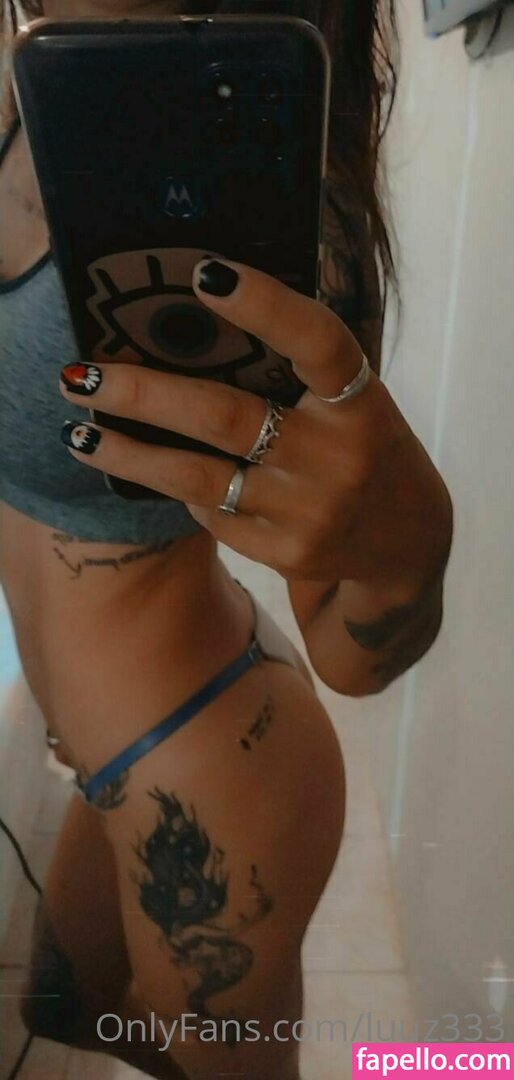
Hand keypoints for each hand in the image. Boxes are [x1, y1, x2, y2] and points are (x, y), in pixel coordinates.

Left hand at [59, 255, 450, 590]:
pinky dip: (183, 491)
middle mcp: (338, 456)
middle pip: (225, 416)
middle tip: (82, 376)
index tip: (203, 272)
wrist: (406, 544)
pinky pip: (213, 514)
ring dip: (130, 455)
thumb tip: (191, 334)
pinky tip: (160, 474)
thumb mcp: (353, 405)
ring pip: (199, 477)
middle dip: (143, 394)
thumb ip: (297, 377)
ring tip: (77, 435)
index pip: (316, 341)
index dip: (264, 305)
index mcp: (360, 402)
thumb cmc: (364, 449)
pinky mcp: (288, 552)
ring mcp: (311, 512)